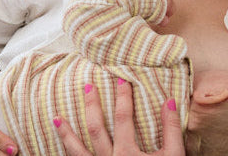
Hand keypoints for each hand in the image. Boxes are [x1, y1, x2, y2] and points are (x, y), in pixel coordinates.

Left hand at [54, 79, 183, 155]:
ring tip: (56, 119)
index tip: (122, 79)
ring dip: (66, 134)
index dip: (123, 97)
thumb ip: (171, 129)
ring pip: (77, 151)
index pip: (123, 117)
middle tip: (87, 86)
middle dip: (91, 105)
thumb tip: (169, 101)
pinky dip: (69, 155)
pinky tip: (63, 148)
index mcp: (128, 153)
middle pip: (96, 128)